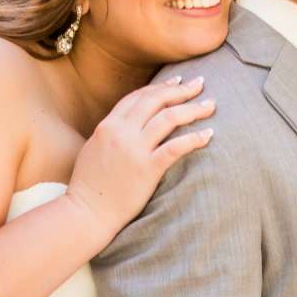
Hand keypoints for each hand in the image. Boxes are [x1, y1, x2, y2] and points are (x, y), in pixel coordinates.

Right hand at [64, 77, 214, 250]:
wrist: (86, 213)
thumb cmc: (88, 187)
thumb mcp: (93, 149)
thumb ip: (110, 134)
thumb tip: (125, 125)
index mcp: (108, 125)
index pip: (138, 97)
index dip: (160, 86)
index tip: (177, 82)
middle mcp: (121, 132)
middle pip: (156, 100)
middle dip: (181, 90)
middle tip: (200, 84)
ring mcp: (134, 150)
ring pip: (169, 118)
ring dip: (193, 109)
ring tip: (210, 106)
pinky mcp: (147, 170)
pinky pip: (176, 148)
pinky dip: (194, 139)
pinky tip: (208, 135)